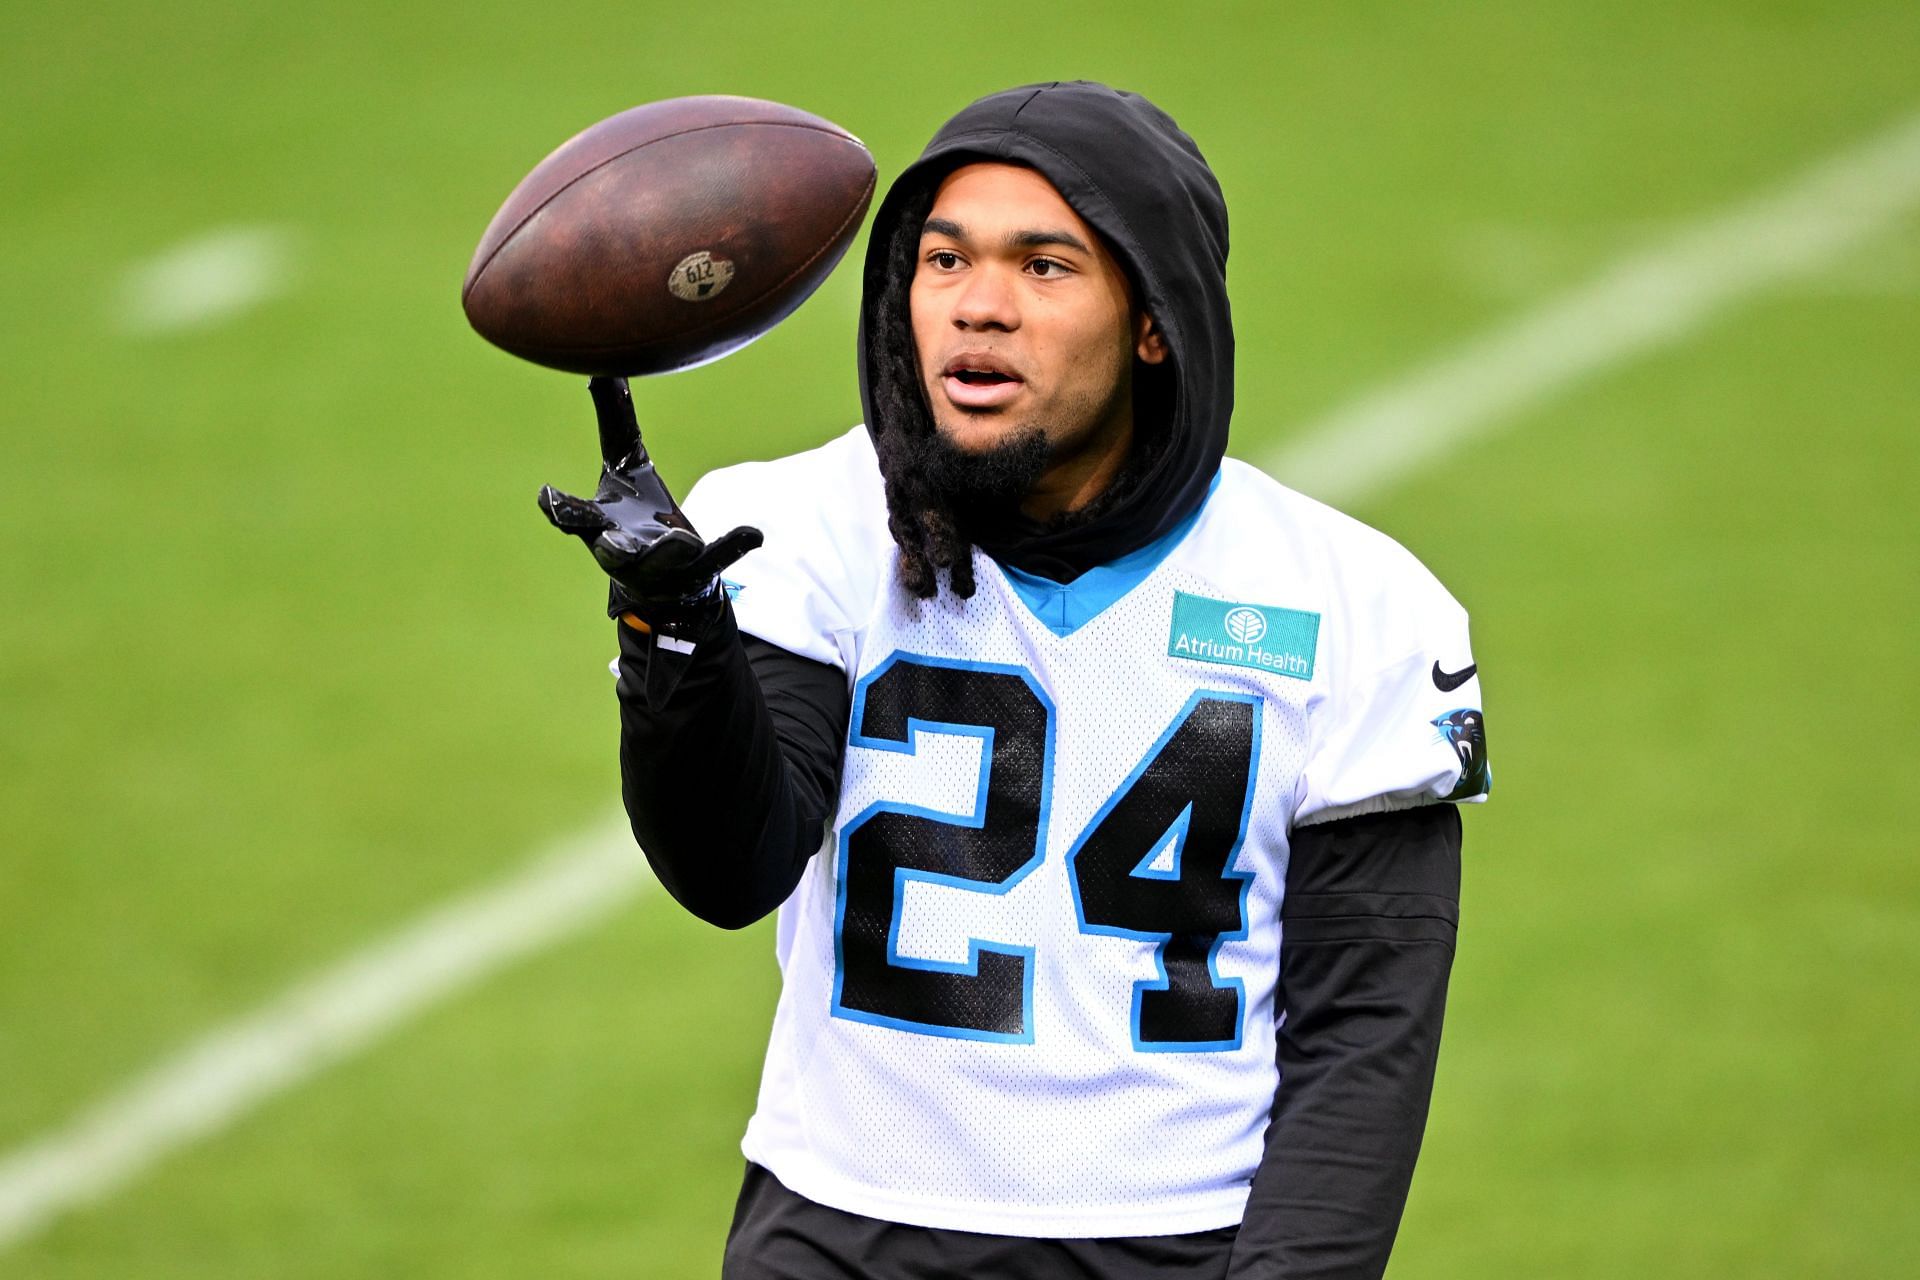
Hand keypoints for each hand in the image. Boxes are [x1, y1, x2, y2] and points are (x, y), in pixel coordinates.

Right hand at [537, 377, 760, 628]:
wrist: (662, 580)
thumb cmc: (631, 513)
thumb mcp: (624, 466)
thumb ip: (615, 421)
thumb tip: (603, 367)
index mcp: (599, 524)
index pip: (574, 518)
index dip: (560, 509)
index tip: (547, 496)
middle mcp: (624, 551)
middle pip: (611, 550)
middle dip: (609, 545)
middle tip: (610, 541)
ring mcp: (662, 566)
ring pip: (662, 559)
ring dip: (670, 549)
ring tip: (685, 539)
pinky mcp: (698, 570)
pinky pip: (717, 558)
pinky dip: (733, 545)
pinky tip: (752, 532)